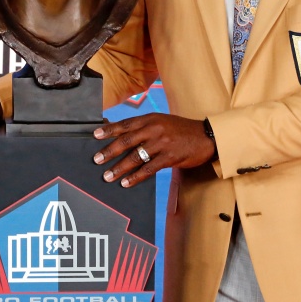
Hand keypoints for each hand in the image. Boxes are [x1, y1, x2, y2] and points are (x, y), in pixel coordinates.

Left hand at [93, 113, 214, 187]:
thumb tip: (122, 134)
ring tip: (108, 176)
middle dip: (110, 151)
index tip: (95, 135)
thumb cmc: (181, 130)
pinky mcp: (170, 157)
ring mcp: (162, 143)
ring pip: (136, 156)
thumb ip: (144, 127)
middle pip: (127, 140)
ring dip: (119, 167)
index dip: (109, 130)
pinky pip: (149, 169)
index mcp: (151, 118)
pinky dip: (136, 177)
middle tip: (97, 159)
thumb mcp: (162, 121)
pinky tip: (126, 182)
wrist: (205, 136)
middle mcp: (155, 129)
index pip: (126, 124)